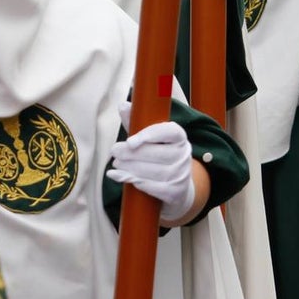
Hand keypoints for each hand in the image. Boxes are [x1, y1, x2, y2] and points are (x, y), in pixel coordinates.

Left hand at [106, 103, 196, 223]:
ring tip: (116, 164)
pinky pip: (154, 187)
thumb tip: (123, 106)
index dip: (150, 135)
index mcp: (179, 137)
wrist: (176, 188)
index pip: (168, 132)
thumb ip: (136, 123)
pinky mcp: (176, 192)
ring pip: (153, 171)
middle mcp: (184, 155)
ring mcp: (181, 175)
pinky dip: (135, 181)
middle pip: (157, 154)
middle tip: (114, 151)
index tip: (130, 141)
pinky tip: (120, 177)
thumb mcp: (150, 139)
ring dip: (130, 168)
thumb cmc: (159, 157)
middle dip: (132, 153)